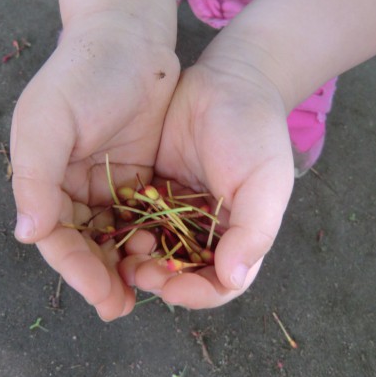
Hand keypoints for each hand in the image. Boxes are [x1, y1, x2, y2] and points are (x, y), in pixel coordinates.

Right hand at [10, 14, 179, 319]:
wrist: (127, 38)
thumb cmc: (81, 76)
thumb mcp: (47, 122)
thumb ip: (34, 177)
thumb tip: (26, 234)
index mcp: (42, 177)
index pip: (56, 236)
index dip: (76, 270)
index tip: (103, 297)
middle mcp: (70, 185)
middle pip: (84, 243)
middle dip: (101, 276)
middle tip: (124, 307)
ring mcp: (104, 180)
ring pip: (111, 234)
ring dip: (125, 262)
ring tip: (148, 286)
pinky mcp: (135, 173)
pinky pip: (138, 213)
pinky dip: (146, 235)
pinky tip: (162, 252)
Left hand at [119, 58, 294, 308]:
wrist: (229, 82)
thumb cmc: (255, 132)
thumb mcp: (265, 181)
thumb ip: (253, 232)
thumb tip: (232, 278)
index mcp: (238, 236)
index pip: (219, 283)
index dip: (196, 294)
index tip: (171, 290)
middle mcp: (206, 230)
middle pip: (182, 272)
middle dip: (160, 279)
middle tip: (138, 273)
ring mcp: (177, 211)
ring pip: (154, 250)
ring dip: (137, 260)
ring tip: (121, 256)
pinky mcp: (153, 190)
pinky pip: (135, 218)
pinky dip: (124, 229)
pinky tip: (111, 228)